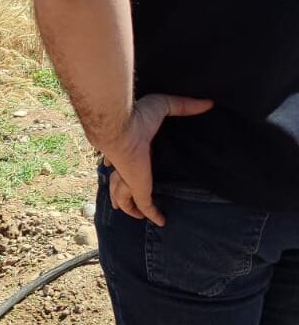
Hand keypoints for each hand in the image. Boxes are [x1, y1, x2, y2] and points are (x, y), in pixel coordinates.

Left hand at [99, 93, 212, 225]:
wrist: (121, 128)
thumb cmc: (136, 116)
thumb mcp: (163, 105)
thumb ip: (184, 105)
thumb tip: (208, 103)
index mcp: (127, 147)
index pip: (120, 160)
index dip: (117, 166)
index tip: (115, 168)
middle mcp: (124, 165)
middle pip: (117, 183)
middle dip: (117, 192)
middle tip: (123, 200)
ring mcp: (129, 179)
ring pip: (123, 198)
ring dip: (128, 207)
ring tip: (136, 214)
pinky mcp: (137, 189)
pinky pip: (145, 206)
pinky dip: (151, 214)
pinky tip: (161, 221)